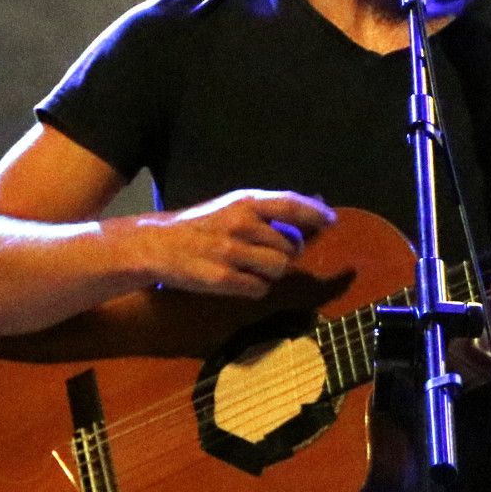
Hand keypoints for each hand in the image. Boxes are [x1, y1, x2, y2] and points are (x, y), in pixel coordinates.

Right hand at [125, 190, 332, 298]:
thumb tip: (313, 209)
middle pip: (291, 247)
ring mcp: (232, 252)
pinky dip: (254, 288)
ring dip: (270, 272)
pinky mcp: (223, 279)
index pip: (291, 204)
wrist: (158, 246)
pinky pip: (260, 289)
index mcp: (245, 202)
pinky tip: (236, 279)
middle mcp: (241, 224)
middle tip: (264, 253)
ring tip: (248, 266)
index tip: (332, 221)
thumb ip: (268, 210)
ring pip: (279, 269)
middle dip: (285, 254)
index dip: (315, 213)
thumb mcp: (233, 207)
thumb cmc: (202, 226)